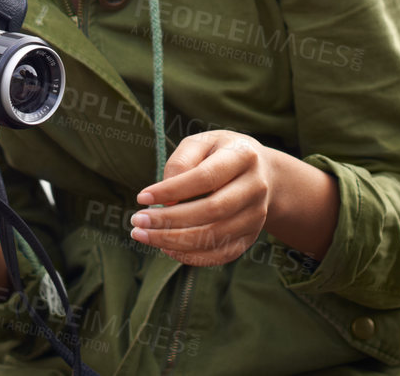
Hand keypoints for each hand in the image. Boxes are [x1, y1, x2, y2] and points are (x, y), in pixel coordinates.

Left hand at [129, 129, 272, 265]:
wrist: (263, 174)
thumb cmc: (221, 154)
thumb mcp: (202, 143)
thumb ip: (181, 162)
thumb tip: (166, 200)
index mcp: (243, 156)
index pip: (205, 177)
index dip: (172, 189)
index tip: (141, 197)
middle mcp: (255, 187)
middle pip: (211, 210)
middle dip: (169, 220)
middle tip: (136, 221)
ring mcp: (256, 215)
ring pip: (214, 237)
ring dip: (174, 241)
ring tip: (143, 235)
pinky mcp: (251, 237)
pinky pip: (220, 254)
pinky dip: (191, 256)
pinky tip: (166, 248)